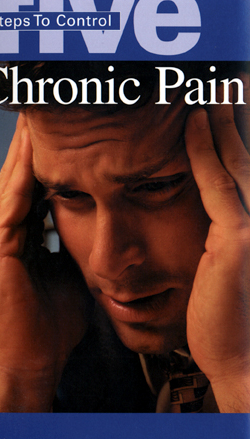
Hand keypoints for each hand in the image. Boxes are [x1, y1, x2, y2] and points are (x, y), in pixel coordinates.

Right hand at [0, 115, 89, 411]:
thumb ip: (72, 251)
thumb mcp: (68, 278)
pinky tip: (35, 145)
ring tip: (41, 115)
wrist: (29, 362)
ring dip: (27, 148)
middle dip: (35, 144)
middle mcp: (4, 232)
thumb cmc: (49, 327)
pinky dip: (23, 171)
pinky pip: (13, 200)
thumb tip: (94, 231)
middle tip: (50, 109)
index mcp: (21, 240)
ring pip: (14, 181)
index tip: (68, 133)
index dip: (50, 161)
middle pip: (22, 177)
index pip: (36, 189)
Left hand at [185, 78, 249, 411]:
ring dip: (222, 121)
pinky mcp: (237, 238)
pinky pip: (216, 183)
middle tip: (225, 79)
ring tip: (209, 87)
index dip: (239, 134)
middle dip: (237, 116)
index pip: (249, 170)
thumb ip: (221, 234)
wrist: (239, 358)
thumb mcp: (226, 269)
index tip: (224, 103)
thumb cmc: (228, 318)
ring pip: (236, 161)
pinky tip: (194, 122)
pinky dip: (205, 151)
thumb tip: (210, 212)